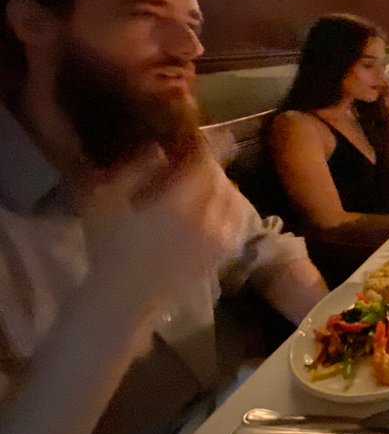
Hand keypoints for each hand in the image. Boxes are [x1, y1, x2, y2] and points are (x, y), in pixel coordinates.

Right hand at [78, 147, 249, 312]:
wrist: (124, 293)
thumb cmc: (110, 246)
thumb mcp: (107, 201)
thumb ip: (134, 171)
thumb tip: (158, 149)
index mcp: (177, 201)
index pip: (204, 165)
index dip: (206, 150)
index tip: (201, 140)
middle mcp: (204, 217)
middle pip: (220, 181)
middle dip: (214, 167)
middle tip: (203, 161)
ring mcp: (216, 238)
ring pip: (232, 201)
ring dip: (224, 187)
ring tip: (212, 182)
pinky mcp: (219, 255)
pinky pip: (236, 225)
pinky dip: (232, 211)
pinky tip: (221, 208)